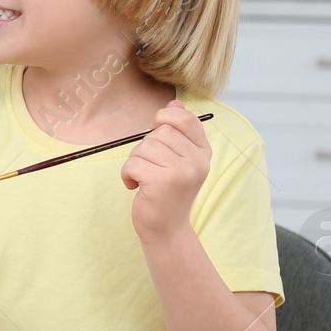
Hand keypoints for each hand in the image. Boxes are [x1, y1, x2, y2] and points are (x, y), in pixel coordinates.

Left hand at [120, 100, 210, 243]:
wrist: (167, 229)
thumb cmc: (168, 191)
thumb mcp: (180, 159)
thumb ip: (179, 131)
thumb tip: (175, 102)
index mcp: (203, 152)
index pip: (185, 118)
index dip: (165, 117)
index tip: (157, 130)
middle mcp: (197, 161)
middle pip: (159, 132)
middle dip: (146, 147)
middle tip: (152, 168)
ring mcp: (181, 172)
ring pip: (143, 147)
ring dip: (136, 163)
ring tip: (145, 179)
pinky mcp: (162, 182)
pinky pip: (133, 163)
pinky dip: (127, 175)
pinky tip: (136, 187)